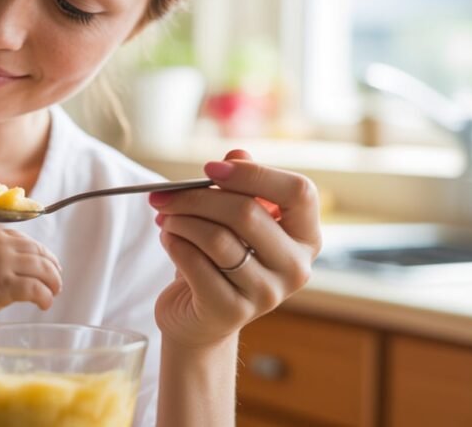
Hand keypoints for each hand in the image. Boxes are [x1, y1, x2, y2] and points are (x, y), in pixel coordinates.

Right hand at [0, 228, 61, 320]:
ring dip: (53, 283)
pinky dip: (45, 297)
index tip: (50, 266)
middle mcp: (1, 245)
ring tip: (53, 293)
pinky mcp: (5, 285)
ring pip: (42, 269)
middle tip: (56, 283)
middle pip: (39, 254)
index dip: (44, 255)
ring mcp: (3, 264)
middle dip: (53, 269)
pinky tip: (44, 304)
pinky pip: (35, 289)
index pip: (28, 242)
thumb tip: (25, 260)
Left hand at [150, 149, 321, 346]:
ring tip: (165, 218)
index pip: (299, 192)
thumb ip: (240, 186)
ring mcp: (266, 293)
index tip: (210, 168)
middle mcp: (295, 267)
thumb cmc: (219, 259)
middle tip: (165, 195)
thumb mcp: (231, 219)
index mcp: (306, 237)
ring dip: (181, 221)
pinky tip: (168, 239)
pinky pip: (195, 263)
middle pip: (247, 213)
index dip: (253, 173)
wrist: (199, 317)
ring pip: (217, 238)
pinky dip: (174, 243)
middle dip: (197, 197)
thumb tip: (237, 154)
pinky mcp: (230, 310)